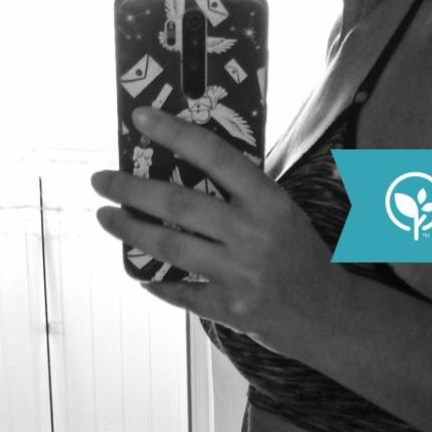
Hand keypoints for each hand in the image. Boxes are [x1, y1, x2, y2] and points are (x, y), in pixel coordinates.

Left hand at [90, 108, 333, 350]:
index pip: (214, 155)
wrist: (330, 314)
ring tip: (106, 217)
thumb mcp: (282, 213)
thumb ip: (242, 196)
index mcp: (268, 201)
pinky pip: (182, 293)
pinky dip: (158, 284)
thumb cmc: (302, 257)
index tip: (140, 117)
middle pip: (178, 204)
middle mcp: (252, 234)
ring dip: (130, 230)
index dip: (174, 133)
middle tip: (101, 180)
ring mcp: (241, 274)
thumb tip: (183, 170)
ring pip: (170, 247)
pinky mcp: (232, 309)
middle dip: (130, 189)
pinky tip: (140, 275)